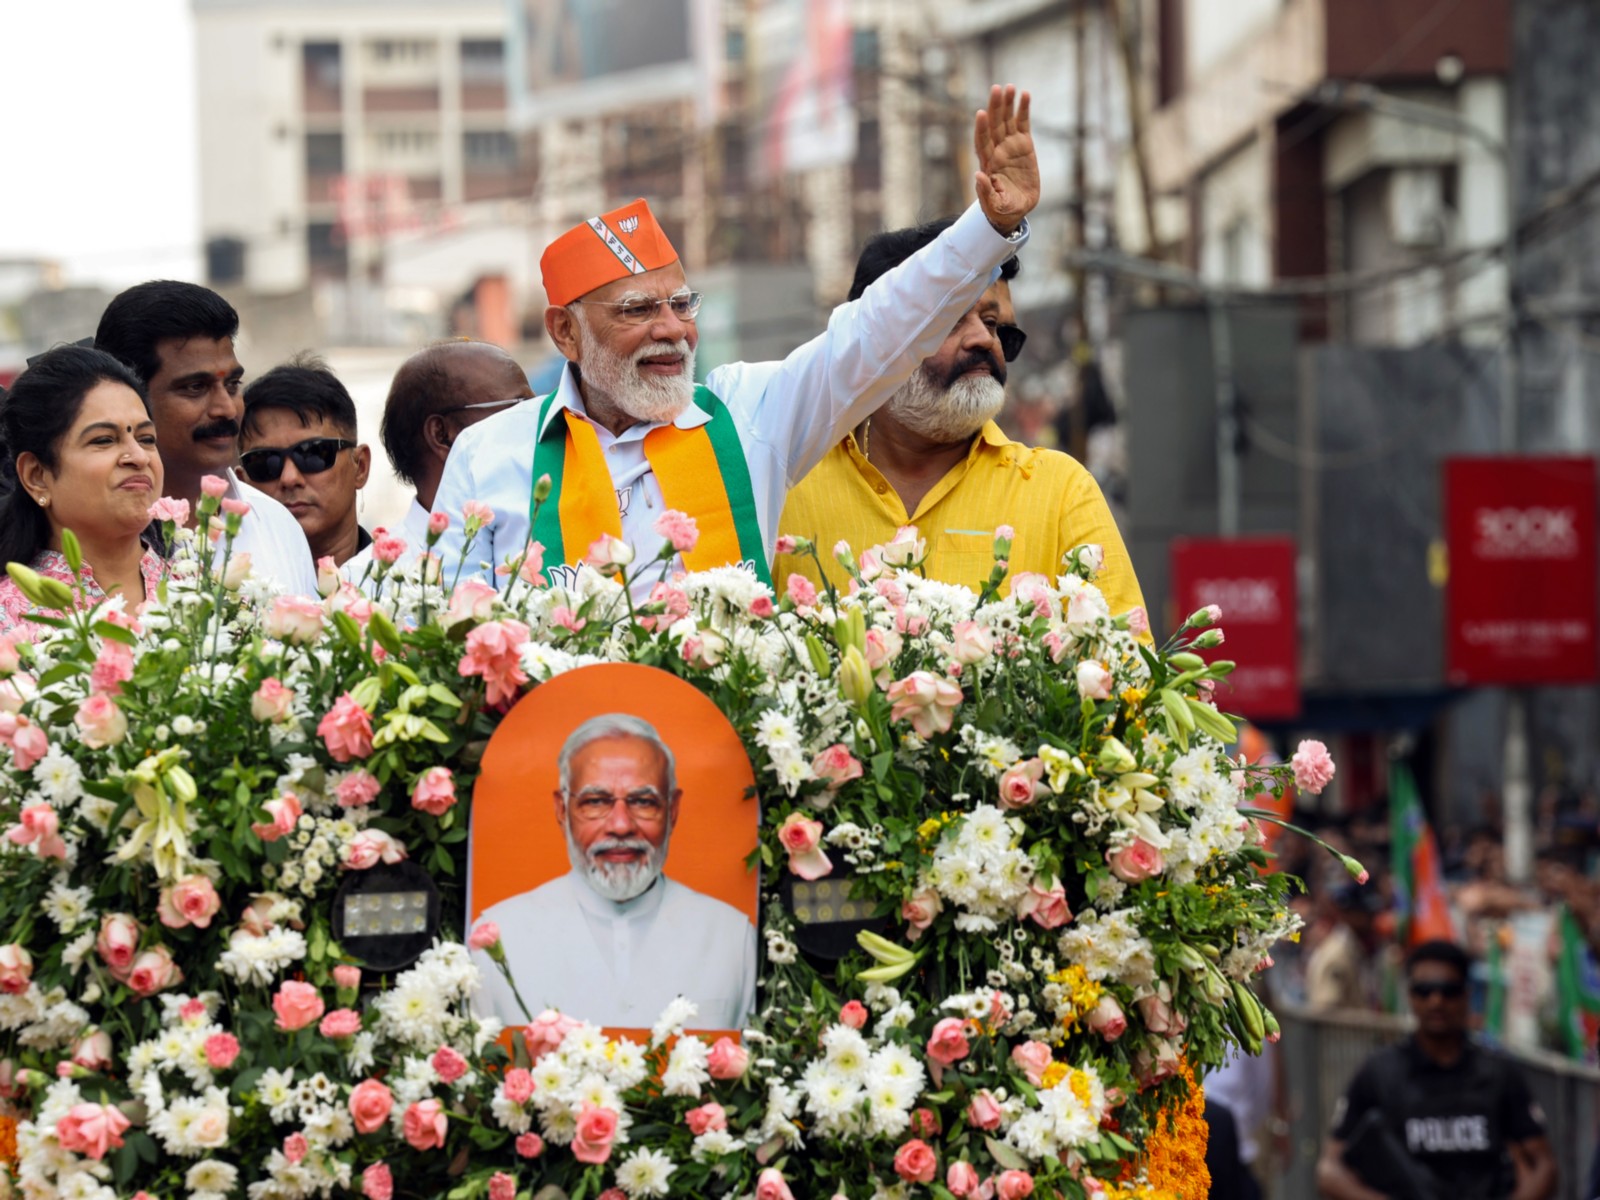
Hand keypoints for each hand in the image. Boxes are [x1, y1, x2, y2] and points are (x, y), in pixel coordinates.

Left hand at [973, 84, 1038, 234]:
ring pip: (1007, 121)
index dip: (982, 128)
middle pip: (994, 125)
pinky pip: (1023, 123)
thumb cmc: (1002, 210)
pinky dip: (1023, 110)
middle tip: (996, 88)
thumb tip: (978, 175)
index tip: (982, 113)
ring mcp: (1010, 146)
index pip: (982, 142)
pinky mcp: (1023, 145)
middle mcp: (997, 151)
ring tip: (1010, 87)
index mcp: (988, 164)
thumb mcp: (994, 205)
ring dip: (1007, 104)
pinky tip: (1025, 94)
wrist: (1015, 209)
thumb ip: (986, 192)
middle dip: (995, 107)